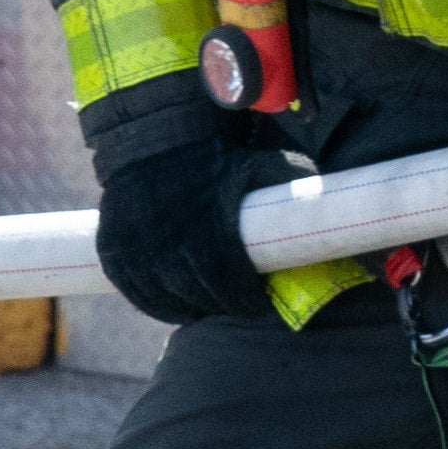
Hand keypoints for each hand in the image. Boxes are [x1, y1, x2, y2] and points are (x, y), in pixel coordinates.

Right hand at [92, 128, 290, 330]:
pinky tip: (175, 304)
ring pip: (167, 299)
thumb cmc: (218, 158)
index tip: (258, 305)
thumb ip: (293, 184)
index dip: (246, 301)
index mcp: (209, 226)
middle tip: (235, 305)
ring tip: (206, 304)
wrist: (156, 139)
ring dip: (189, 308)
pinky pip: (136, 294)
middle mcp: (170, 241)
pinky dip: (156, 305)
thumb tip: (333, 209)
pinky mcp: (114, 251)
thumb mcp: (260, 164)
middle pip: (199, 295)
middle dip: (221, 305)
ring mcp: (138, 248)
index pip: (229, 282)